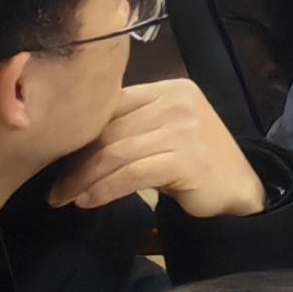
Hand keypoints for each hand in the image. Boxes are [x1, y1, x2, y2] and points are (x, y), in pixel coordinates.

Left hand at [47, 79, 266, 219]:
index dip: (80, 132)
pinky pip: (132, 174)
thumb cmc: (197, 162)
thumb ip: (132, 126)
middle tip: (54, 188)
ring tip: (63, 198)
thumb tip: (73, 140)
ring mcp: (185, 130)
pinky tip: (87, 201)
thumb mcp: (164, 133)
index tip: (57, 158)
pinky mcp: (186, 159)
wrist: (239, 190)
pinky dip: (105, 189)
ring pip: (117, 152)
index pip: (113, 105)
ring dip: (84, 179)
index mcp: (170, 90)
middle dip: (76, 162)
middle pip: (111, 130)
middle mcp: (178, 103)